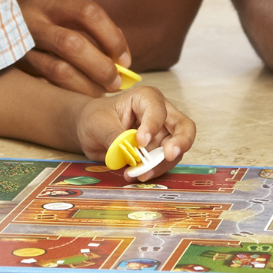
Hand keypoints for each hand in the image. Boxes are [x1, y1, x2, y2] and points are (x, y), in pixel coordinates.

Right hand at [16, 0, 130, 96]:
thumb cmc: (40, 30)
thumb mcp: (58, 19)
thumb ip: (89, 32)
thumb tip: (122, 60)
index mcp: (48, 4)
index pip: (88, 12)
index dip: (111, 36)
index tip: (124, 59)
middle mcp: (30, 21)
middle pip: (73, 43)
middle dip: (100, 66)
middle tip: (116, 82)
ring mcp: (18, 47)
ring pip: (58, 70)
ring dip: (86, 85)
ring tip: (101, 93)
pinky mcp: (13, 70)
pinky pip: (46, 85)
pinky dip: (68, 93)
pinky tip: (80, 97)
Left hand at [76, 86, 195, 179]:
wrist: (89, 131)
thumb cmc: (95, 118)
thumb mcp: (99, 124)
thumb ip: (115, 136)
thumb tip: (128, 149)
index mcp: (145, 98)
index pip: (158, 110)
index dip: (152, 125)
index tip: (141, 142)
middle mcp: (160, 113)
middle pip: (183, 126)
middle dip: (180, 142)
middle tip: (169, 156)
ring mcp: (162, 133)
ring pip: (175, 149)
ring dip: (161, 164)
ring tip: (140, 173)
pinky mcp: (158, 150)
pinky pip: (164, 163)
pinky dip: (154, 170)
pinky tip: (139, 175)